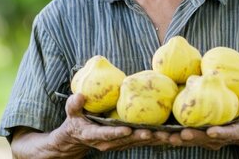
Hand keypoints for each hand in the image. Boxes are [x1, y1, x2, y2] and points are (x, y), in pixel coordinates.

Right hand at [56, 93, 171, 151]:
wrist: (77, 138)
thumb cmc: (75, 121)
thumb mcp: (71, 113)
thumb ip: (74, 105)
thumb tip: (81, 95)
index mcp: (94, 135)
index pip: (106, 135)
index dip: (116, 133)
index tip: (127, 129)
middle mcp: (108, 143)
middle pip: (126, 140)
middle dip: (140, 136)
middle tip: (153, 132)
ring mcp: (118, 144)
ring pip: (137, 142)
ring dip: (151, 139)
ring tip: (166, 134)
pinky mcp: (126, 142)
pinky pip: (141, 140)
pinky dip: (154, 138)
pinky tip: (167, 133)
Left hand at [166, 99, 238, 150]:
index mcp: (232, 133)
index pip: (226, 134)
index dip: (220, 134)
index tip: (212, 132)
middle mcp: (216, 139)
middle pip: (202, 139)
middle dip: (190, 137)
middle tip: (180, 134)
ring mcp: (204, 139)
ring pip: (187, 140)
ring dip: (174, 138)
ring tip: (160, 134)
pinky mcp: (194, 135)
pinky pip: (179, 136)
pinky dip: (168, 134)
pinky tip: (154, 130)